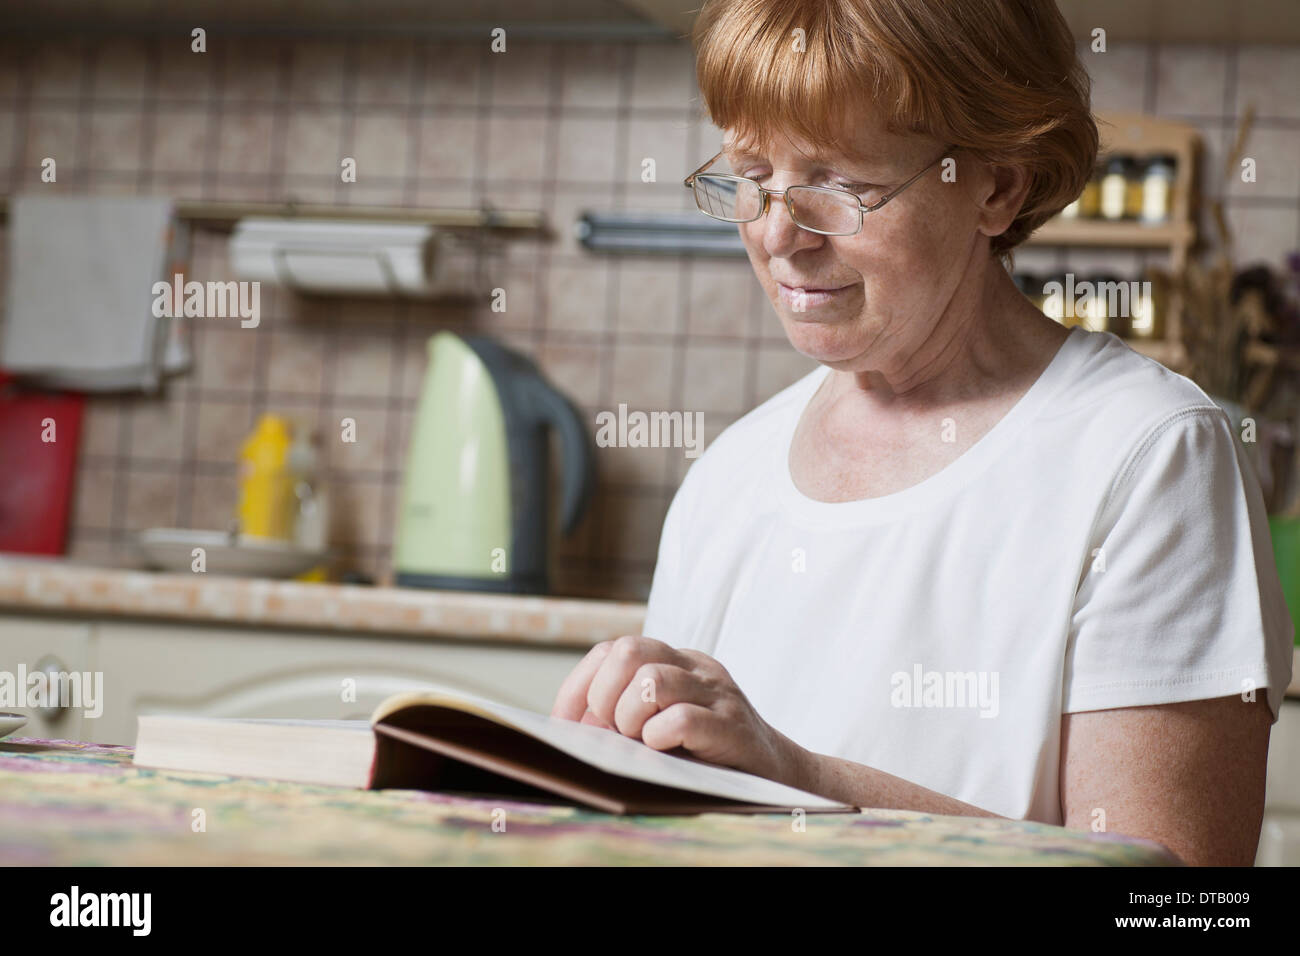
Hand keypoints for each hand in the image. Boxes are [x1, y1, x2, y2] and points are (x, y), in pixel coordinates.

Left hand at [550, 635, 805, 785]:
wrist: (779, 773)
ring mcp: (717, 693)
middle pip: (628, 652)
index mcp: (674, 661)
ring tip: (642, 741)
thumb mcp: (660, 724)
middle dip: (605, 697)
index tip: (567, 724)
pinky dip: (659, 736)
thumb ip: (622, 716)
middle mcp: (695, 667)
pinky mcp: (733, 726)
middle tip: (615, 731)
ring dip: (630, 718)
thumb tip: (570, 726)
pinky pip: (682, 718)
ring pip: (651, 681)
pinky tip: (663, 749)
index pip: (612, 649)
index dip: (579, 686)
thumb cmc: (708, 753)